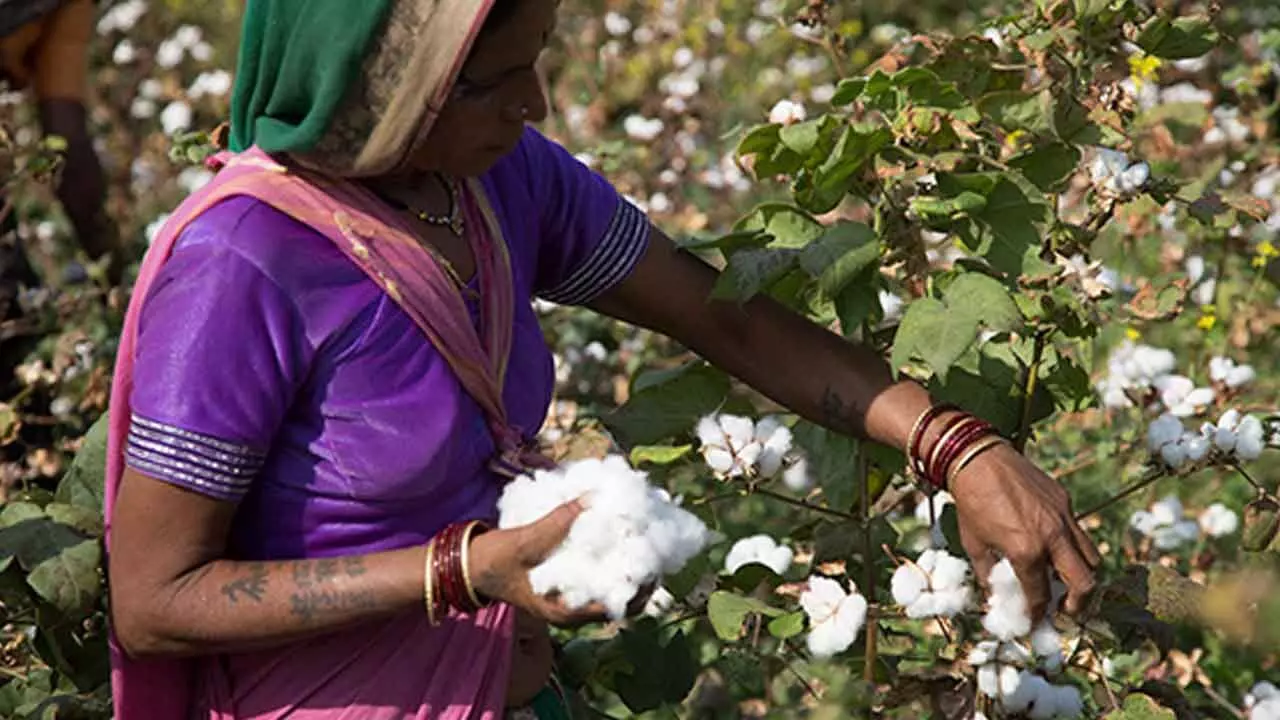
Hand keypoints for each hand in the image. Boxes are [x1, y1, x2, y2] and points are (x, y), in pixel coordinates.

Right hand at [467, 500, 651, 626]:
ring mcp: (570, 597)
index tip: (654, 559)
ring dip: (625, 564)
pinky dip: (608, 558)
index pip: (618, 607)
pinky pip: (596, 574)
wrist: (469, 566)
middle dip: (639, 574)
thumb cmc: (494, 560)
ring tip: (639, 536)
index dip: (641, 585)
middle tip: (653, 543)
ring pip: (610, 586)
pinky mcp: (566, 582)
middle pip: (620, 599)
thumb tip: (592, 498)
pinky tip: (615, 535)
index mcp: (565, 611)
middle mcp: (572, 610)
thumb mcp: (525, 541)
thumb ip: (558, 523)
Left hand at [949, 443, 1101, 622]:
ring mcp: (1063, 517)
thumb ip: (988, 575)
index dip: (1038, 614)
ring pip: (1091, 557)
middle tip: (1065, 610)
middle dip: (1078, 604)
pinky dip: (1072, 547)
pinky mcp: (1065, 501)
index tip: (1035, 622)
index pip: (1041, 595)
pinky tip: (1053, 547)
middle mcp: (1052, 537)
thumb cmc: (971, 502)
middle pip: (1085, 583)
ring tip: (1065, 581)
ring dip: (1082, 575)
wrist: (977, 459)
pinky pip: (1078, 532)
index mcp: (1026, 551)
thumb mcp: (973, 545)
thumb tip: (995, 598)